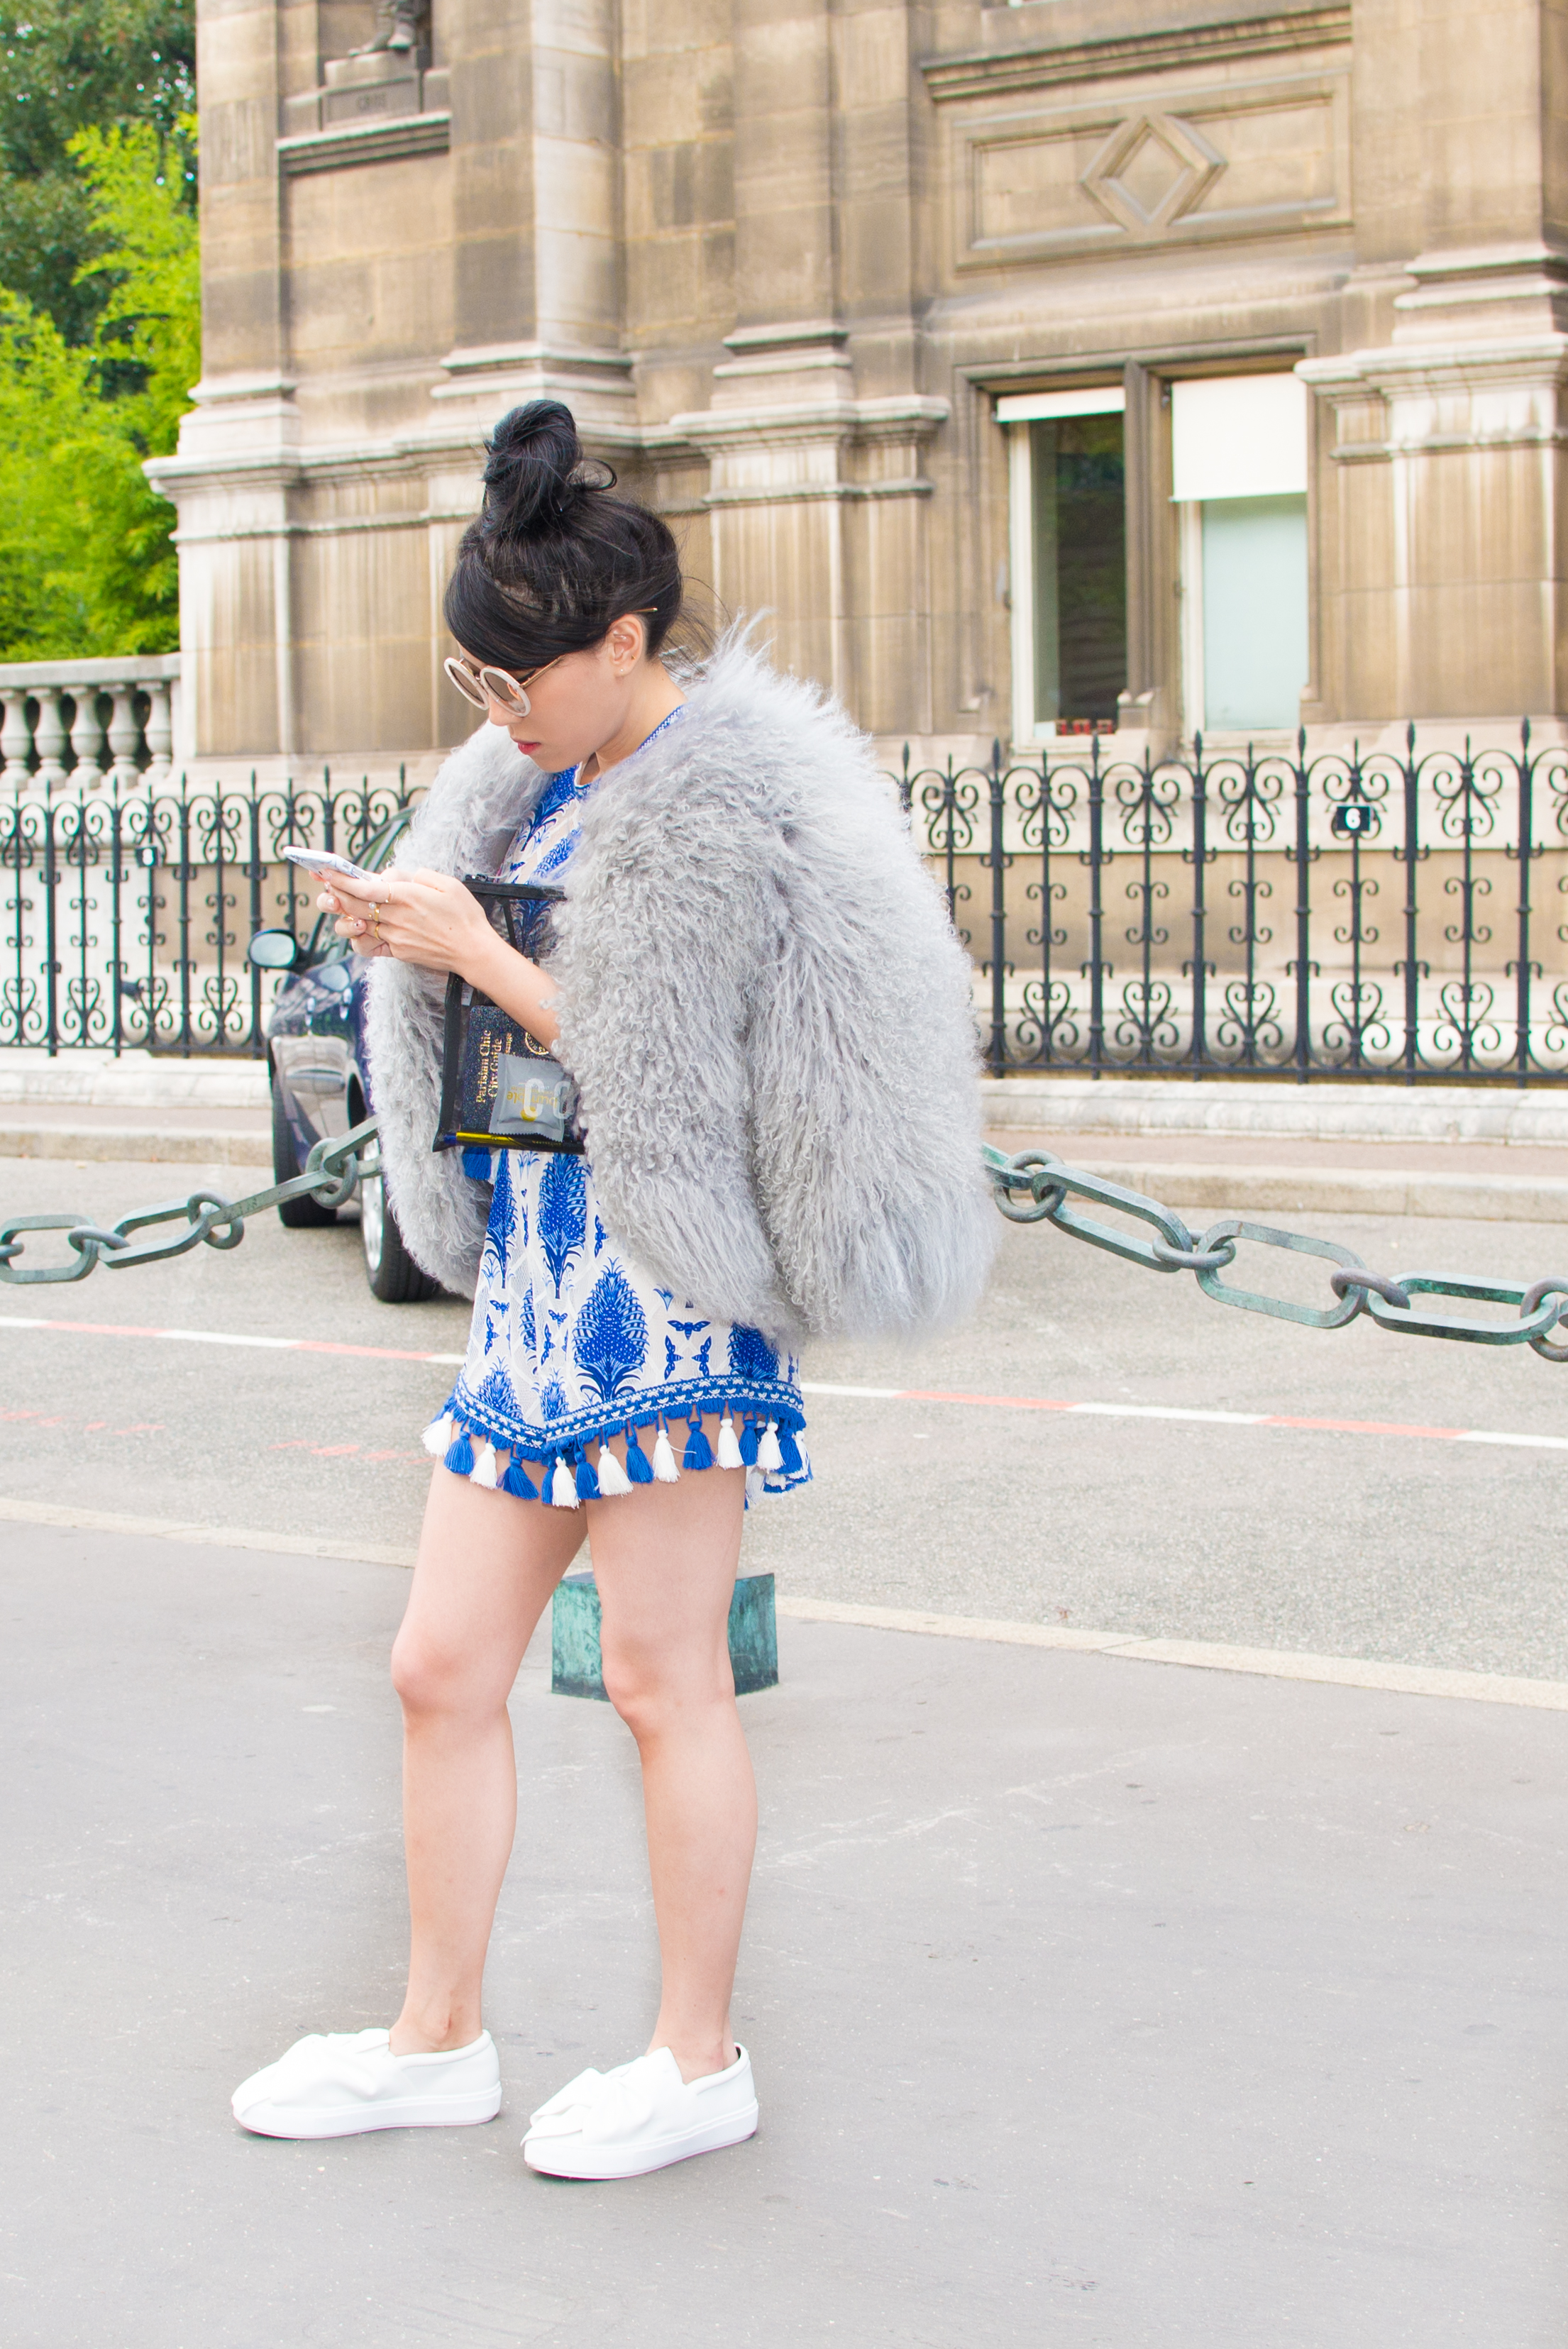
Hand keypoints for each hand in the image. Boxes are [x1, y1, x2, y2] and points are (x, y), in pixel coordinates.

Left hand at [323, 866, 493, 979]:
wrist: (474, 951)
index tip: (325, 869)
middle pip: (354, 904)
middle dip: (334, 890)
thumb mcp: (447, 883)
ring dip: (343, 913)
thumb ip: (417, 875)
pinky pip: (368, 945)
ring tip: (337, 903)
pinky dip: (358, 936)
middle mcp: (397, 918)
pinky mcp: (397, 952)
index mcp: (408, 897)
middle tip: (321, 879)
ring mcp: (395, 937)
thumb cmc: (464, 915)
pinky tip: (359, 926)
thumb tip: (394, 877)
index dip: (341, 878)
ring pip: (357, 924)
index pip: (365, 887)